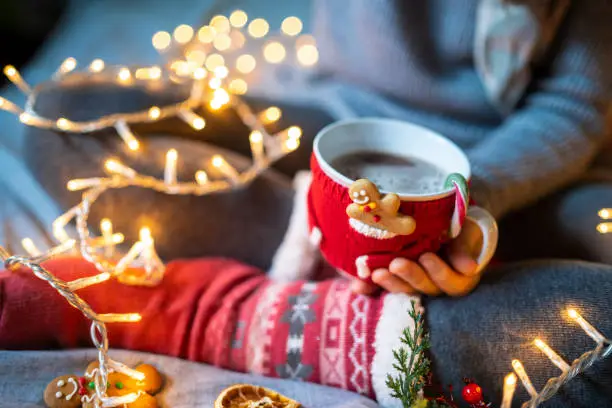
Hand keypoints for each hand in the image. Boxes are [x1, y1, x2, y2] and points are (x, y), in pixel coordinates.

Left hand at [350, 222, 483, 295]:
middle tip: (395, 264)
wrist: (442, 218)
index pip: (453, 283)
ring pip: (403, 289)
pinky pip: (380, 289)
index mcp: (458, 276)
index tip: (426, 257)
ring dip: (389, 283)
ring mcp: (413, 283)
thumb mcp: (466, 230)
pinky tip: (358, 286)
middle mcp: (436, 283)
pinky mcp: (393, 279)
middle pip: (425, 288)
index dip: (439, 273)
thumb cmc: (458, 224)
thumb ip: (465, 246)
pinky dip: (368, 289)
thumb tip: (470, 268)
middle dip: (410, 276)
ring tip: (376, 273)